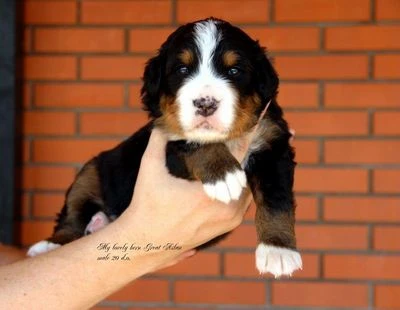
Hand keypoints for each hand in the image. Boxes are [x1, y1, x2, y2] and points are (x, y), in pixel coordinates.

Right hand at [119, 128, 251, 271]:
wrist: (144, 243)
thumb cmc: (146, 207)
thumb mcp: (150, 171)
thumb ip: (157, 143)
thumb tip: (163, 123)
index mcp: (209, 196)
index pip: (237, 162)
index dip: (242, 142)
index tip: (247, 127)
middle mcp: (225, 210)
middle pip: (244, 175)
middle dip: (240, 159)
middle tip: (235, 142)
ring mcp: (228, 222)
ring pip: (245, 191)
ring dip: (239, 175)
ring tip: (231, 159)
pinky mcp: (226, 229)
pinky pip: (241, 205)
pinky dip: (237, 191)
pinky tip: (228, 179)